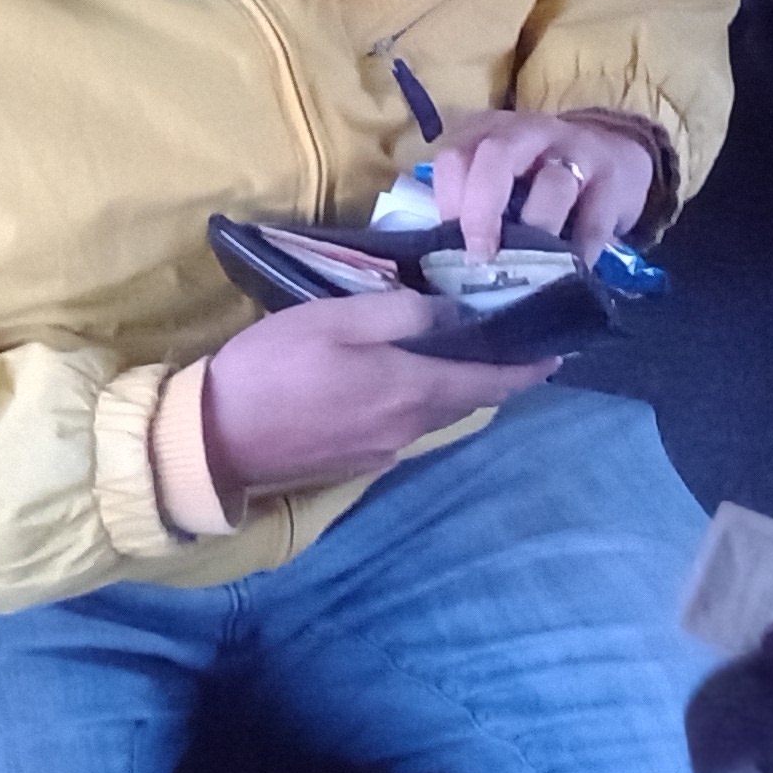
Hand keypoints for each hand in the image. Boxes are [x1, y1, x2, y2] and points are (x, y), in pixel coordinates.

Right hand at [203, 290, 555, 495]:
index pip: (490, 381)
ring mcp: (381, 450)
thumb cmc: (273, 367)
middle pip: (468, 399)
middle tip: (517, 340)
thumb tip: (451, 313)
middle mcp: (407, 428)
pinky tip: (407, 376)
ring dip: (458, 385)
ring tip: (467, 350)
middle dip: (497, 372)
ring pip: (436, 412)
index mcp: (411, 390)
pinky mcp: (355, 459)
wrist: (212, 439)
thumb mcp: (336, 318)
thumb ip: (400, 314)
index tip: (560, 351)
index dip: (529, 368)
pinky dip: (421, 398)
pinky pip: (405, 424)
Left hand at [429, 109, 657, 260]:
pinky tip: (569, 271)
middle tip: (483, 256)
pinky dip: (579, 251)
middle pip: (496, 156)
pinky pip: (593, 219)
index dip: (449, 202)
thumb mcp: (503, 177)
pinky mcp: (612, 177)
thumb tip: (448, 261)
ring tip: (529, 268)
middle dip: (483, 211)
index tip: (451, 244)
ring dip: (536, 230)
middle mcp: (528, 131)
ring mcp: (575, 149)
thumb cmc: (541, 178)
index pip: (455, 156)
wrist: (616, 158)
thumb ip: (474, 203)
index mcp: (489, 132)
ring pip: (552, 183)